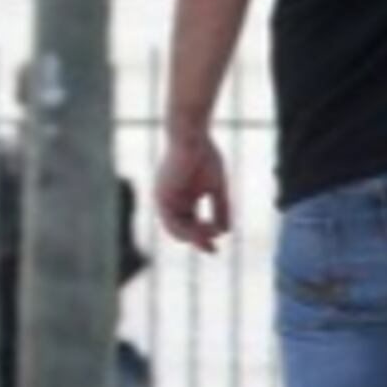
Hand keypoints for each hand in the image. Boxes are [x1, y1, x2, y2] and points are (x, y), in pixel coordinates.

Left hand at [155, 132, 234, 254]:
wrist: (191, 136)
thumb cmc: (205, 155)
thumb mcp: (216, 187)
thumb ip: (220, 208)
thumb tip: (225, 231)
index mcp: (182, 199)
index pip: (189, 225)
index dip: (202, 238)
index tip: (215, 249)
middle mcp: (170, 201)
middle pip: (182, 231)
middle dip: (198, 241)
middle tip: (212, 250)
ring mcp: (164, 200)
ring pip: (176, 230)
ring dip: (196, 236)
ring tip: (213, 233)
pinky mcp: (161, 197)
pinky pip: (173, 222)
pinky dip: (189, 229)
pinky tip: (206, 227)